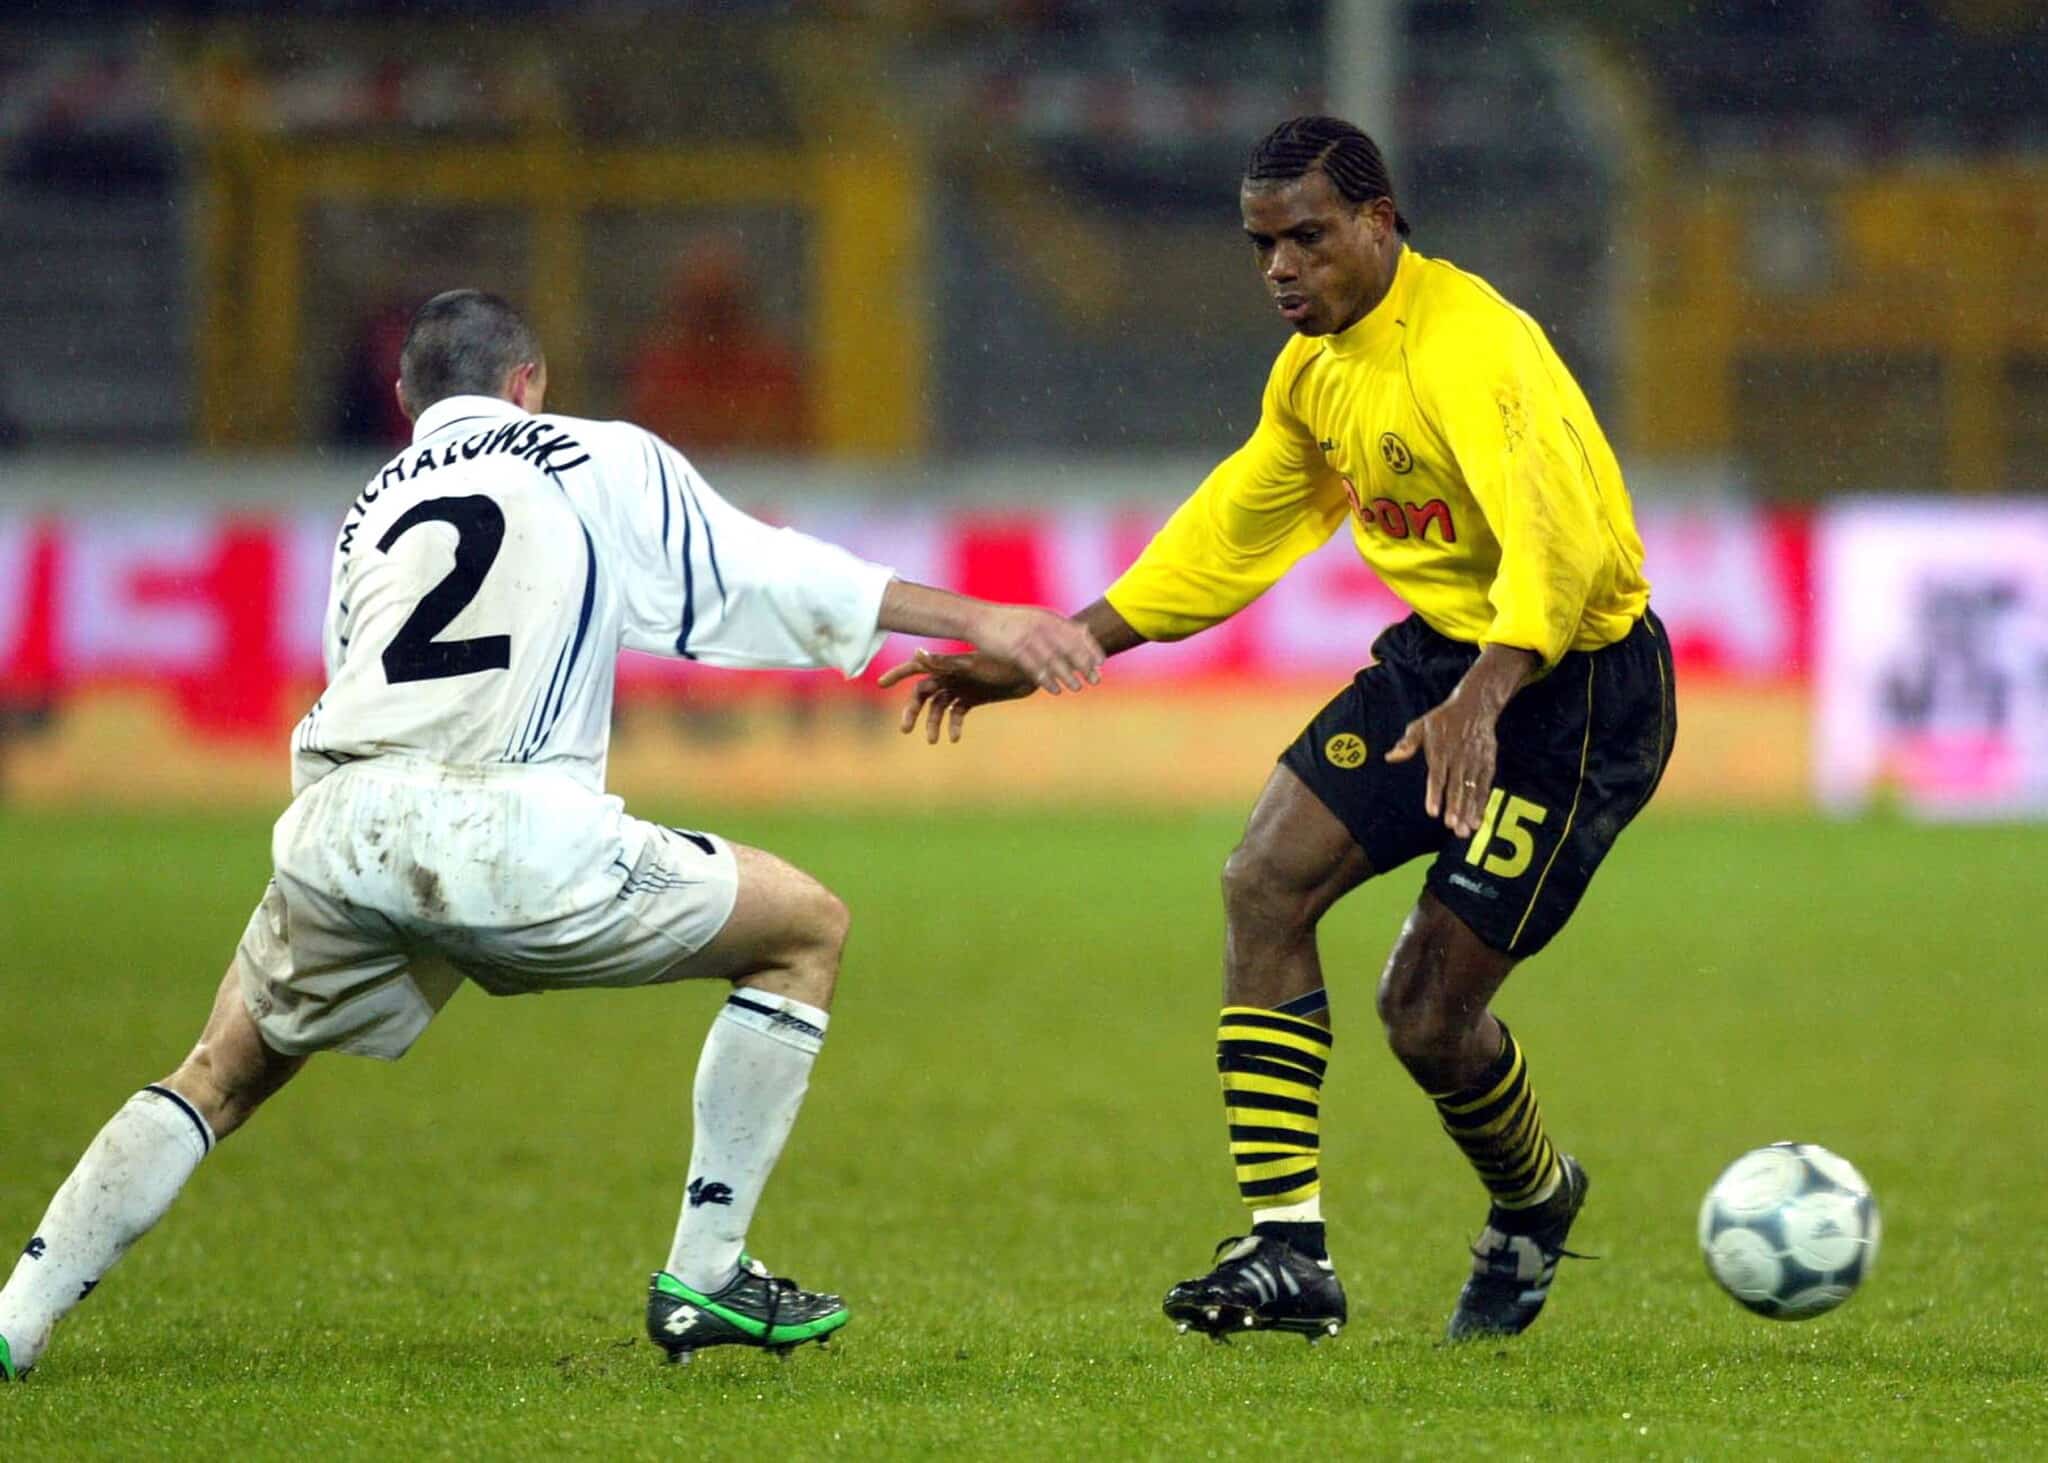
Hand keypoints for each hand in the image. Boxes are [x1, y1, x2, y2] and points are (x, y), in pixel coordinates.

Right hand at [878, 650, 1037, 743]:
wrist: (1029, 671)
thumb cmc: (1001, 664)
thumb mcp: (970, 666)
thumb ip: (942, 663)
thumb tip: (917, 653)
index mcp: (946, 666)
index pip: (916, 669)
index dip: (898, 674)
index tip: (881, 684)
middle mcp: (950, 676)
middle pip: (923, 694)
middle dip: (913, 711)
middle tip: (905, 729)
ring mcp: (961, 688)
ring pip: (939, 708)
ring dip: (933, 723)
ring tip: (933, 740)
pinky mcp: (973, 698)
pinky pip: (957, 714)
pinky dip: (954, 725)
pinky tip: (955, 737)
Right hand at [964, 605, 1103, 694]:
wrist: (977, 619)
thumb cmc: (1009, 621)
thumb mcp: (1036, 617)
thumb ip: (1060, 625)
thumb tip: (1086, 631)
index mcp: (1048, 617)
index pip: (1076, 633)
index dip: (1091, 648)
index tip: (1101, 663)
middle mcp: (1041, 625)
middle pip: (1069, 647)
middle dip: (1084, 665)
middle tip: (1095, 680)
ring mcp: (1028, 637)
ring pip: (1054, 660)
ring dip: (1068, 676)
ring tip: (1077, 688)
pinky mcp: (1014, 649)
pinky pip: (1034, 668)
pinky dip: (1046, 680)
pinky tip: (1054, 690)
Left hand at [1385, 689, 1500, 838]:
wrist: (1476, 705)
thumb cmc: (1443, 719)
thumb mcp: (1421, 725)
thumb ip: (1407, 743)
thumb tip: (1390, 756)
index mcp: (1441, 750)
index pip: (1438, 775)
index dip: (1435, 794)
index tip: (1433, 812)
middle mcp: (1459, 757)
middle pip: (1457, 786)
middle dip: (1456, 807)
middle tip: (1452, 826)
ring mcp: (1475, 762)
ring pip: (1472, 790)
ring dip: (1469, 810)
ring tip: (1465, 829)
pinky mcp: (1488, 764)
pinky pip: (1485, 786)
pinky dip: (1482, 803)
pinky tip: (1477, 820)